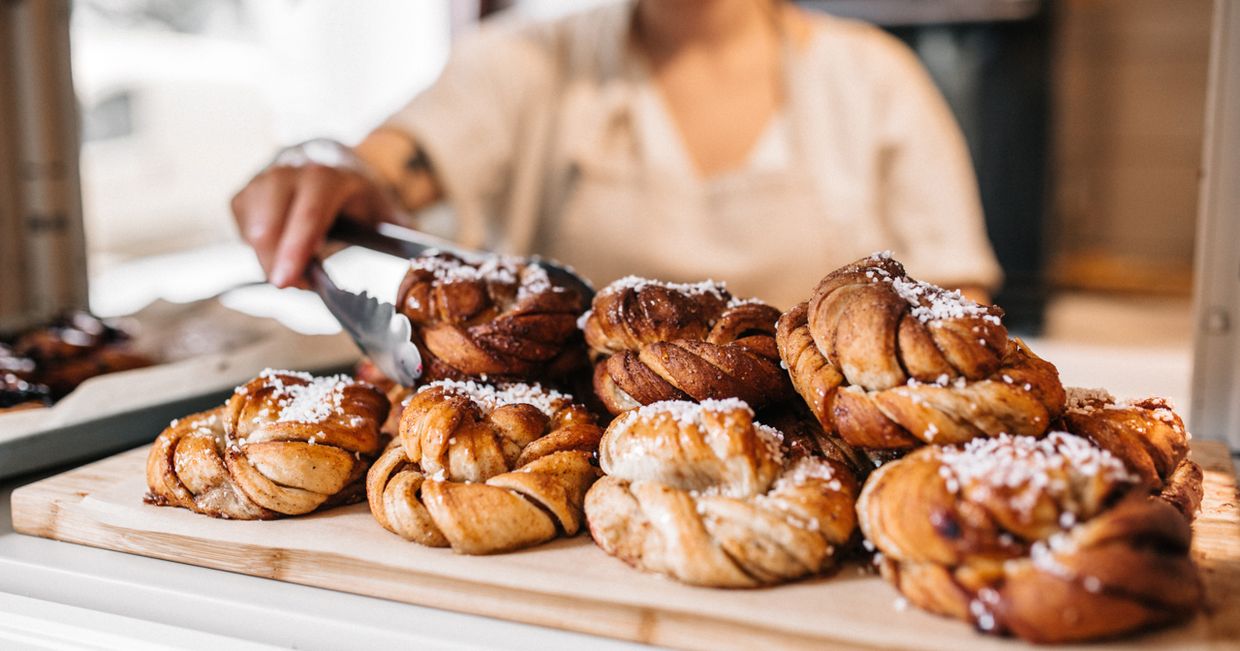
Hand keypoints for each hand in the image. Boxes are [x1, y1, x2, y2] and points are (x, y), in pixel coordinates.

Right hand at [231, 163, 394, 287]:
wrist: (328, 160)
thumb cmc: (356, 193)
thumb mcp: (382, 207)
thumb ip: (400, 232)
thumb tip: (425, 259)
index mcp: (331, 175)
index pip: (309, 211)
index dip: (297, 247)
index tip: (288, 282)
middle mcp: (292, 171)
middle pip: (270, 223)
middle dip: (276, 263)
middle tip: (292, 287)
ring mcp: (264, 178)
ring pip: (251, 227)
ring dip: (267, 259)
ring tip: (292, 274)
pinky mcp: (245, 192)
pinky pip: (242, 229)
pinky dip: (258, 250)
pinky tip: (280, 254)